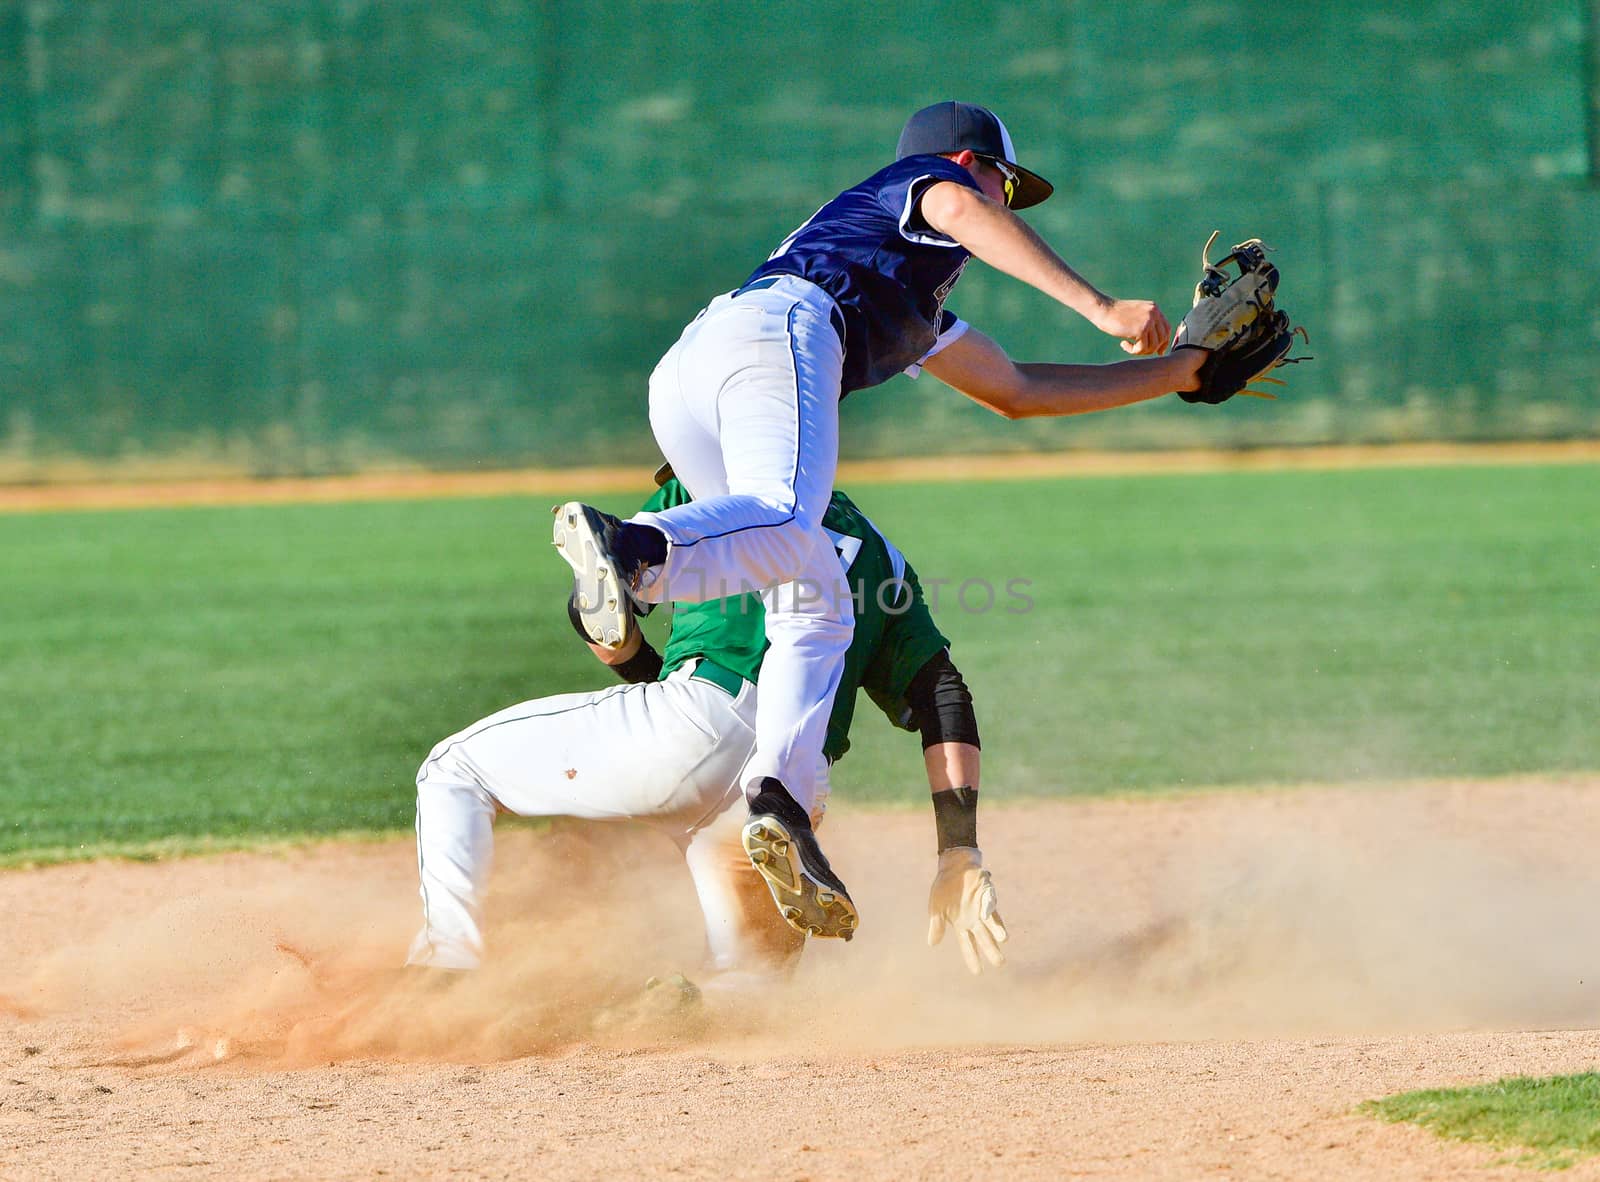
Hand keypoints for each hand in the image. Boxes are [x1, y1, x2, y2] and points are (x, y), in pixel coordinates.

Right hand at [926, 848, 1008, 973]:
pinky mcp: (987, 896)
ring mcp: (981, 909)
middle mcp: (974, 920)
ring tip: (1002, 941)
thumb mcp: (936, 907)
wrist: (953, 865)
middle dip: (991, 951)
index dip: (972, 958)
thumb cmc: (944, 887)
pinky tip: (1000, 927)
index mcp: (961, 924)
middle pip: (983, 939)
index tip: (978, 973)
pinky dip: (994, 916)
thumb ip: (936, 925)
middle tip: (1000, 964)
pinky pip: (991, 908)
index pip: (968, 945)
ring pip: (991, 925)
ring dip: (997, 933)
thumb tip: (932, 944)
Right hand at [1094, 298, 1170, 355]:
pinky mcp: (1142, 329)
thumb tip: (1157, 343)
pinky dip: (1133, 350)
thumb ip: (1146, 324)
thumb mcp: (1135, 316)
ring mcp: (1149, 320)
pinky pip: (1142, 348)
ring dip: (1140, 350)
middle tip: (1138, 351)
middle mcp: (1154, 313)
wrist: (1103, 309)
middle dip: (1152, 349)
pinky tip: (1123, 344)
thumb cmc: (1114, 315)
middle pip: (1162, 338)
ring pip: (1153, 345)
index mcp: (1154, 308)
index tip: (1158, 352)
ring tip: (1128, 346)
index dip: (1163, 342)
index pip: (1166, 328)